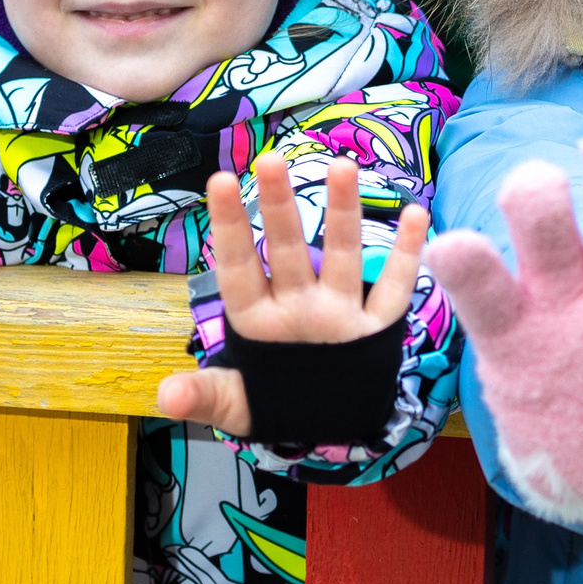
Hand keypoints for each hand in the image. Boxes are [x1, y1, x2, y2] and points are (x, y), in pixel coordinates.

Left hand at [157, 154, 430, 434]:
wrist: (328, 424)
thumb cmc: (276, 403)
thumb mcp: (236, 406)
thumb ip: (206, 396)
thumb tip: (166, 397)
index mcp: (258, 325)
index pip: (239, 270)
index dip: (230, 227)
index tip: (221, 180)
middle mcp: (299, 309)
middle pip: (288, 252)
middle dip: (281, 206)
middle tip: (271, 159)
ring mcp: (339, 315)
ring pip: (343, 258)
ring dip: (345, 213)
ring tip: (344, 166)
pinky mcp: (376, 331)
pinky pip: (395, 290)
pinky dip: (408, 254)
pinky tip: (416, 215)